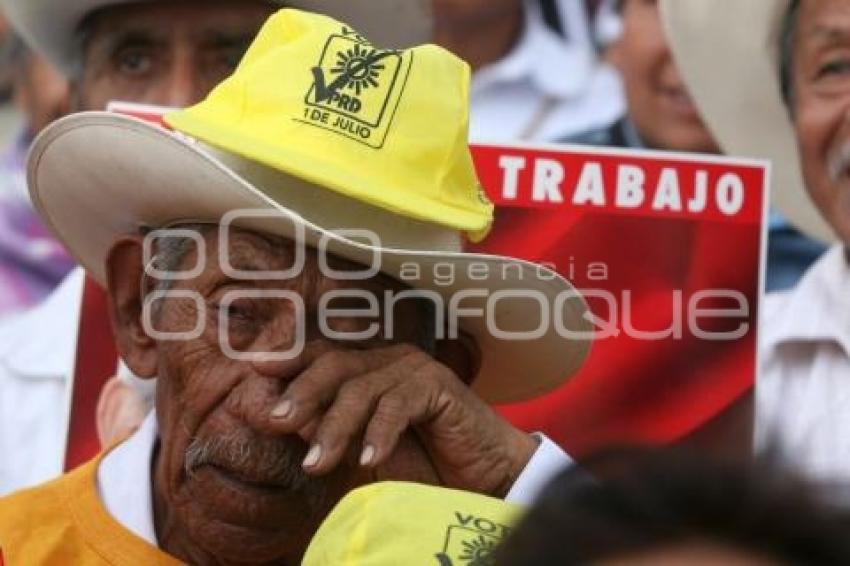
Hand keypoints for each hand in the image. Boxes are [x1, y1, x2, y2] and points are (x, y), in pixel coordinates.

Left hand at [266, 344, 537, 496]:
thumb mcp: (360, 451)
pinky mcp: (439, 384)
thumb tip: (276, 418)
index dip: (289, 361)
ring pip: (362, 388)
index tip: (254, 372)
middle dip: (303, 393)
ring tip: (318, 463)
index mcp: (369, 369)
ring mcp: (415, 369)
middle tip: (276, 421)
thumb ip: (327, 431)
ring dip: (336, 427)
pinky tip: (367, 461)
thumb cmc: (421, 466)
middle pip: (335, 365)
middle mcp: (389, 360)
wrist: (481, 479)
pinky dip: (379, 432)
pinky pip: (398, 404)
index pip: (322, 357)